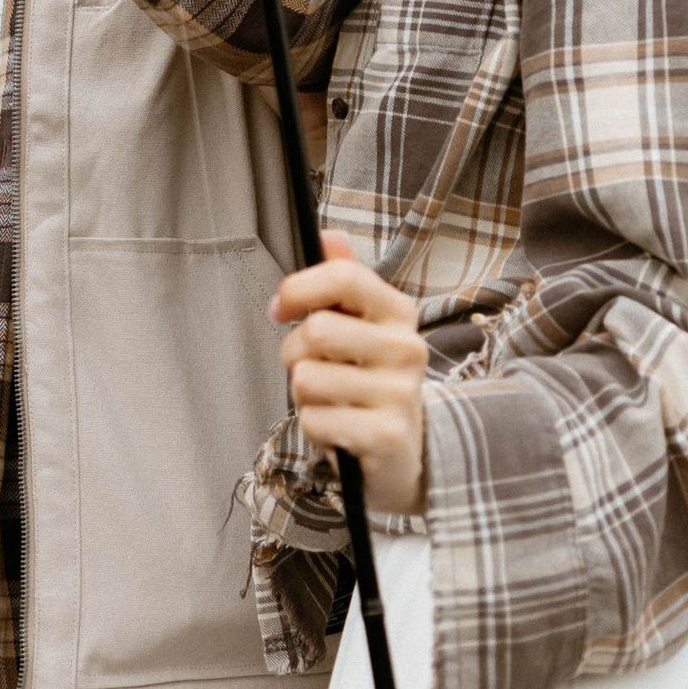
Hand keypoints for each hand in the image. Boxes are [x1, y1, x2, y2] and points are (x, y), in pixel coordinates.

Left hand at [274, 230, 427, 514]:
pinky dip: (314, 429)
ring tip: (330, 403)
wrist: (404, 454)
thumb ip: (343, 280)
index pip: (344, 277)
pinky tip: (338, 430)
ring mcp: (401, 393)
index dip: (299, 287)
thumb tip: (327, 234)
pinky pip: (315, 421)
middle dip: (294, 354)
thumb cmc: (370, 382)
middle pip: (317, 330)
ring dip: (303, 396)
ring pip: (307, 380)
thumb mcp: (362, 328)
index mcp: (398, 312)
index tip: (280, 308)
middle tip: (310, 369)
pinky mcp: (388, 435)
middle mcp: (407, 347)